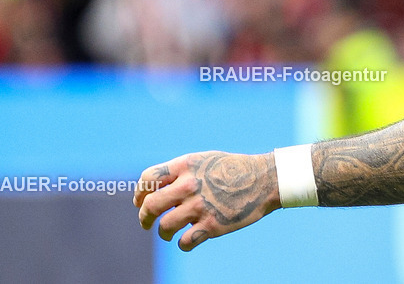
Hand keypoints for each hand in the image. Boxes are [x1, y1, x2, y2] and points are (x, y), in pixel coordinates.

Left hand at [134, 151, 279, 250]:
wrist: (265, 180)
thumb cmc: (234, 170)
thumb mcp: (205, 160)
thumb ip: (181, 172)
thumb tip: (156, 189)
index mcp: (186, 165)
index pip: (148, 179)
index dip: (139, 193)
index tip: (140, 202)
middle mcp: (189, 185)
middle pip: (150, 205)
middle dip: (144, 217)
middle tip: (146, 222)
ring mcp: (199, 206)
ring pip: (164, 227)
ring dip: (162, 233)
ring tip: (168, 234)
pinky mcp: (211, 225)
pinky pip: (184, 242)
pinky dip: (183, 244)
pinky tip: (189, 239)